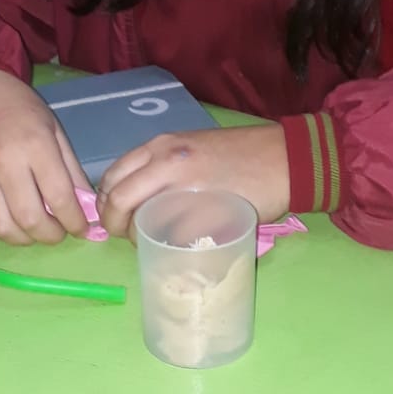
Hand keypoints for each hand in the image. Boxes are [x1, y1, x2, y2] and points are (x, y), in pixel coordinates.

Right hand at [0, 70, 88, 244]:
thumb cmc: (18, 108)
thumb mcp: (53, 130)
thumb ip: (71, 170)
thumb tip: (86, 209)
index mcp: (35, 145)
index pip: (59, 198)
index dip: (75, 222)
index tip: (81, 229)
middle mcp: (4, 162)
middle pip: (30, 219)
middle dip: (51, 236)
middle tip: (58, 233)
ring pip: (2, 228)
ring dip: (24, 239)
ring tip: (34, 232)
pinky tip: (8, 225)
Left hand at [97, 125, 290, 238]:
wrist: (286, 159)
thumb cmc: (241, 154)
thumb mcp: (193, 149)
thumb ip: (164, 167)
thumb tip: (139, 196)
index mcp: (161, 146)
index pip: (113, 175)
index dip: (106, 201)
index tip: (113, 215)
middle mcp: (166, 162)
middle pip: (118, 200)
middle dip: (112, 224)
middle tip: (123, 236)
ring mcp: (184, 188)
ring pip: (140, 221)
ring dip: (137, 238)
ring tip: (149, 242)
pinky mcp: (205, 212)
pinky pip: (172, 236)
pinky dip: (166, 245)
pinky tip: (175, 247)